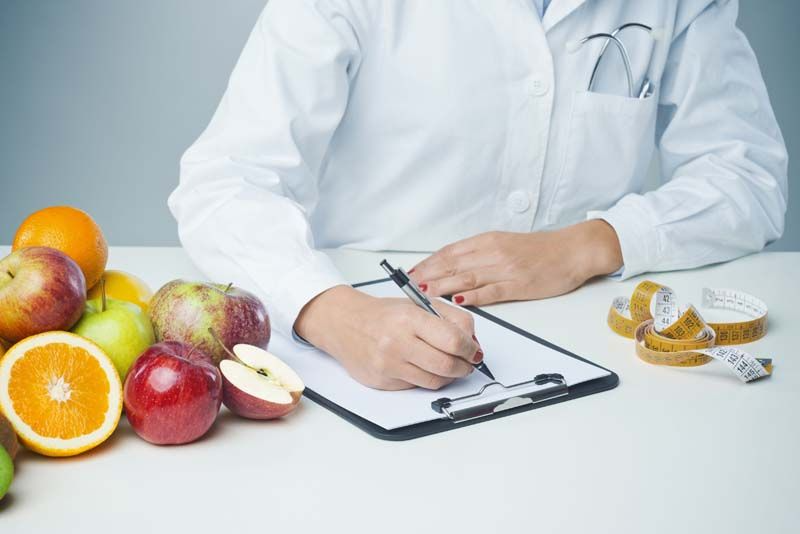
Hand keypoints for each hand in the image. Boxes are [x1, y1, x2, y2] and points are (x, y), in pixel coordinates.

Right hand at [294, 286, 481, 389]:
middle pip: (447, 365)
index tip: (474, 350)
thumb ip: (452, 319)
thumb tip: (473, 343)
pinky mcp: (382, 382)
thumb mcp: (420, 304)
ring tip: (447, 365)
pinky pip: (417, 387)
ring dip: (449, 376)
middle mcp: (397, 343)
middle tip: (467, 362)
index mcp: (410, 318)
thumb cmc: (384, 315)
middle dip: (464, 366)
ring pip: (435, 382)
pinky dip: (426, 379)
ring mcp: (389, 365)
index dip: (470, 349)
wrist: (345, 324)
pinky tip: (422, 367)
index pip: (454, 341)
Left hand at [409, 220, 622, 305]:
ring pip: (468, 277)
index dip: (429, 262)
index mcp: (488, 241)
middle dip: (429, 275)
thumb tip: (452, 264)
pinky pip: (492, 291)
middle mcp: (493, 252)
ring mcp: (506, 269)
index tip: (412, 272)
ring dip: (444, 286)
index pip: (450, 251)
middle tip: (409, 286)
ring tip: (425, 294)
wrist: (572, 250)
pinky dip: (474, 296)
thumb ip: (479, 253)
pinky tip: (459, 301)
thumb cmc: (539, 250)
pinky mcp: (519, 284)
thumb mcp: (504, 243)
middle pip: (454, 264)